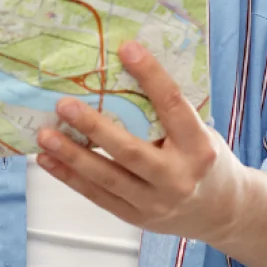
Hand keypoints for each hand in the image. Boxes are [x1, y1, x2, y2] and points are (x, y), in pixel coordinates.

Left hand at [37, 42, 247, 245]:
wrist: (221, 211)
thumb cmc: (203, 159)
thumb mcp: (200, 133)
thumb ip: (168, 113)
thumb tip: (121, 73)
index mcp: (199, 148)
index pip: (173, 106)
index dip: (151, 76)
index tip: (127, 49)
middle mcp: (178, 178)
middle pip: (130, 151)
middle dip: (94, 127)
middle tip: (63, 105)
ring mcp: (155, 202)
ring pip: (107, 178)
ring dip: (72, 155)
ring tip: (45, 135)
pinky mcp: (136, 217)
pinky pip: (97, 196)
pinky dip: (69, 177)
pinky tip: (46, 160)